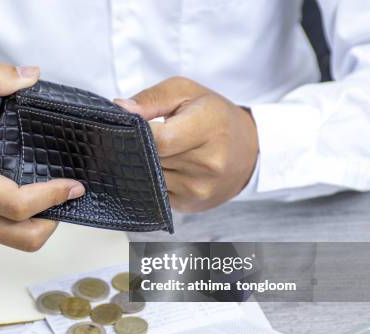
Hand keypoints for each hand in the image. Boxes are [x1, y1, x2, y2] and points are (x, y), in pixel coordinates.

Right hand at [0, 61, 84, 249]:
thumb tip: (29, 75)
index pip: (18, 205)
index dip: (52, 198)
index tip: (71, 185)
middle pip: (23, 239)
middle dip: (52, 223)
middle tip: (63, 199)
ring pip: (8, 242)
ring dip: (31, 225)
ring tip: (41, 198)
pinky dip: (8, 226)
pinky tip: (9, 202)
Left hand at [115, 77, 257, 211]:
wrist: (249, 151)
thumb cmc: (214, 116)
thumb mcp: (186, 92)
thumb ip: (151, 99)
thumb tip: (120, 109)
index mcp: (209, 127)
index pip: (160, 139)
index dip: (137, 133)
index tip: (126, 126)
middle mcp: (208, 163)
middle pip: (152, 160)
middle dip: (136, 148)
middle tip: (132, 137)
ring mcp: (199, 188)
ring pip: (149, 178)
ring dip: (142, 166)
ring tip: (150, 151)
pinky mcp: (190, 204)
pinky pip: (155, 193)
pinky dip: (150, 180)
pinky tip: (159, 168)